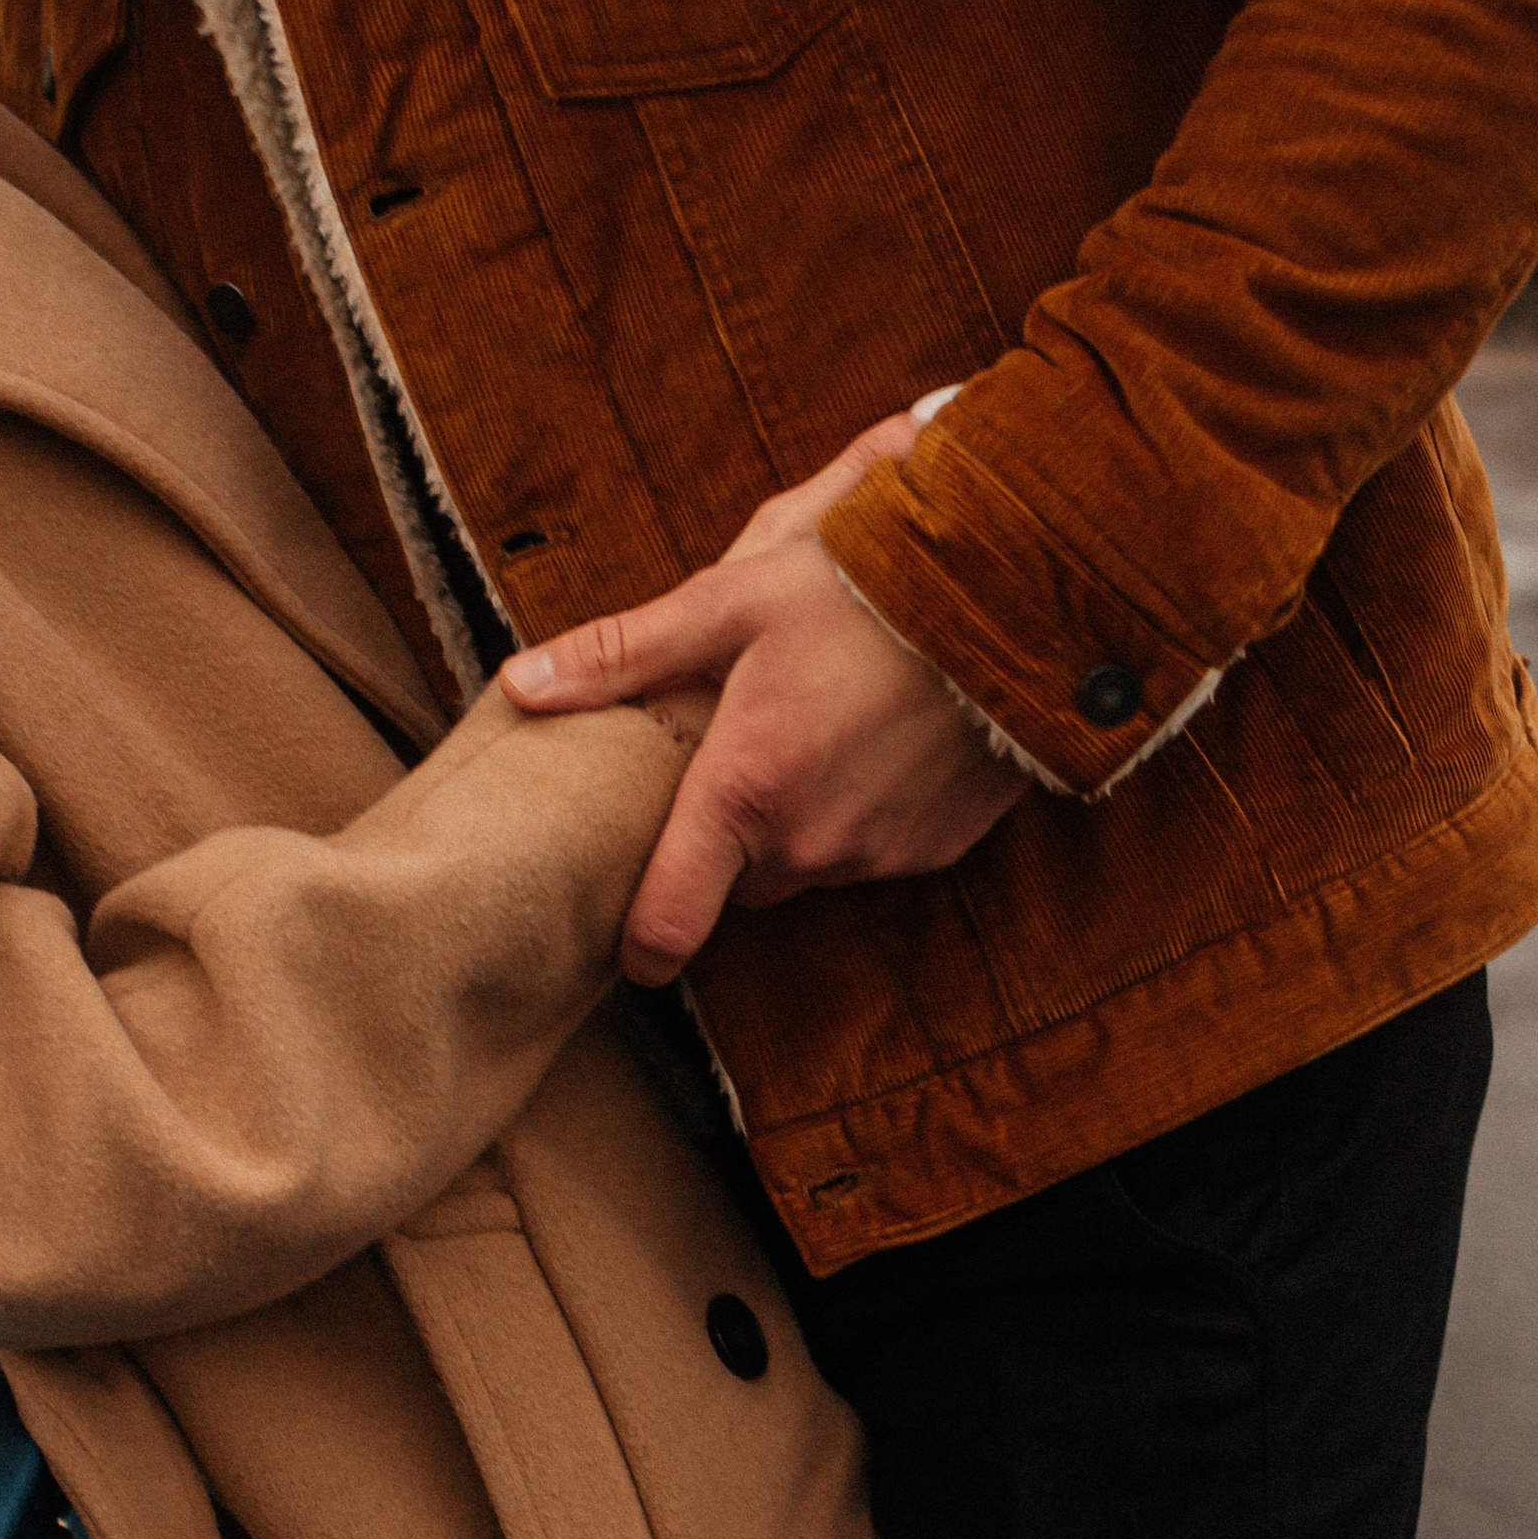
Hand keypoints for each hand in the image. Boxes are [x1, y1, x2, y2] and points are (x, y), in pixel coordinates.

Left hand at [501, 421, 1025, 986]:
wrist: (1018, 601)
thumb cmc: (865, 588)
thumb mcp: (733, 601)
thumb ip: (622, 654)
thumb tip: (519, 685)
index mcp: (744, 792)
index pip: (669, 919)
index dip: (638, 945)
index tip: (627, 950)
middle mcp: (809, 844)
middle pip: (738, 877)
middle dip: (732, 832)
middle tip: (747, 747)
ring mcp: (878, 855)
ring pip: (806, 865)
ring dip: (800, 819)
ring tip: (822, 727)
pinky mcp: (934, 851)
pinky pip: (872, 852)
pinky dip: (864, 812)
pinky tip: (882, 740)